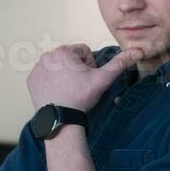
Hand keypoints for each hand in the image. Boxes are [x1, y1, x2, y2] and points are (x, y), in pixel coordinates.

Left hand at [28, 45, 143, 112]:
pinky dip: (52, 82)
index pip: (83, 51)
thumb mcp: (103, 79)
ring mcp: (38, 68)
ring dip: (64, 74)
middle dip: (76, 69)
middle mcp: (48, 56)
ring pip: (57, 66)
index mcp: (64, 51)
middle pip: (70, 58)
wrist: (61, 118)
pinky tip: (58, 92)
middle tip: (80, 86)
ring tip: (69, 90)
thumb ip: (119, 63)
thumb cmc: (81, 97)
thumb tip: (137, 51)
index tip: (89, 78)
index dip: (90, 65)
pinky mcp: (31, 80)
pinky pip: (45, 76)